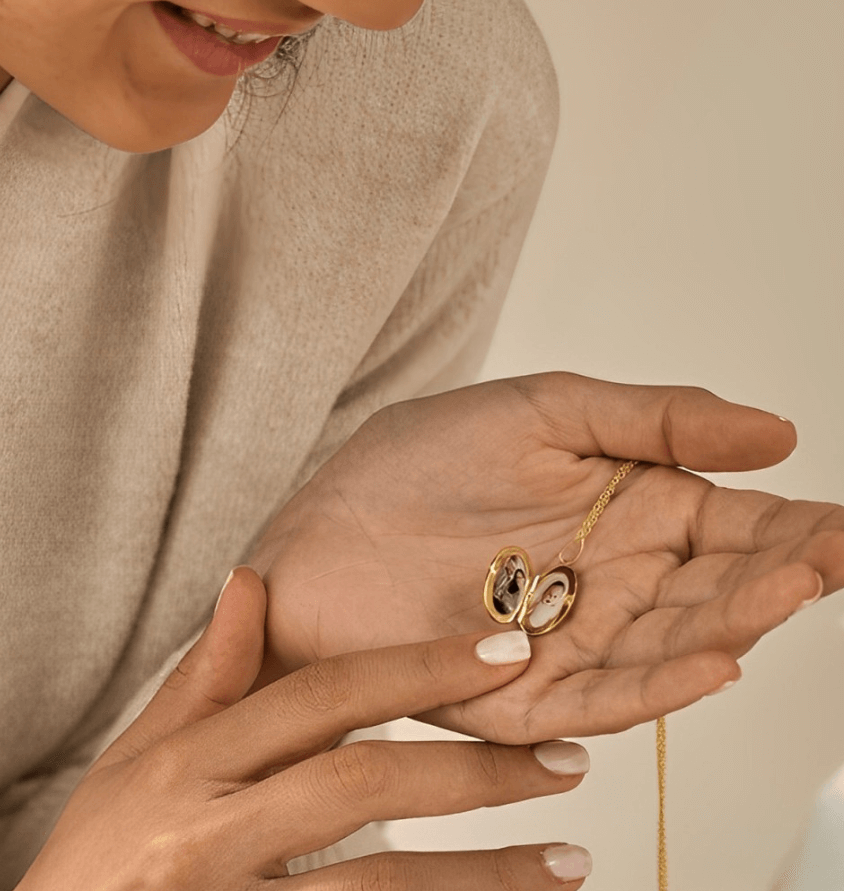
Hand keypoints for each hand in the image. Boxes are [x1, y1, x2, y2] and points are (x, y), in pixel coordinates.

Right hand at [18, 566, 593, 890]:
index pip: (322, 696)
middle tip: (567, 758)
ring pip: (378, 889)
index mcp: (182, 765)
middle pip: (362, 783)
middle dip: (475, 770)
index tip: (508, 652)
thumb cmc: (94, 860)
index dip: (421, 667)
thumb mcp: (135, 760)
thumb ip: (205, 676)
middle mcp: (204, 832)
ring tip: (571, 861)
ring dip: (487, 877)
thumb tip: (249, 578)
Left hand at [250, 372, 843, 743]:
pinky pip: (605, 696)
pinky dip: (660, 685)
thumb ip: (654, 422)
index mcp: (625, 511)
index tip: (843, 523)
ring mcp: (575, 641)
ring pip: (674, 644)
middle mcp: (613, 582)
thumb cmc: (413, 464)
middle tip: (828, 554)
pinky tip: (712, 660)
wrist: (318, 532)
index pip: (733, 523)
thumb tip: (776, 432)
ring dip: (734, 623)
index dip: (795, 524)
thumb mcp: (540, 412)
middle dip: (779, 574)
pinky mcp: (526, 695)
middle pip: (717, 588)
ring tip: (784, 591)